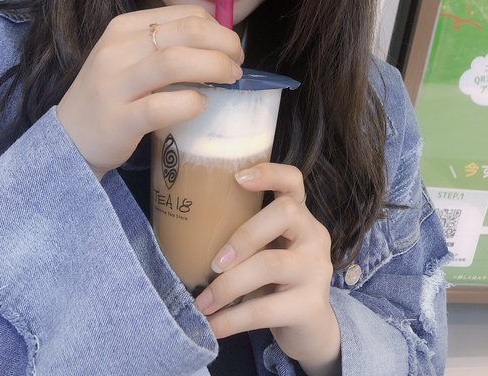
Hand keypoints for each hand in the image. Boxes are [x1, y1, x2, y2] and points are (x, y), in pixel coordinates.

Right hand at [56, 6, 242, 177]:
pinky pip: (162, 106)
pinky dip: (190, 103)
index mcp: (124, 27)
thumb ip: (167, 46)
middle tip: (237, 64)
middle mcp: (117, 49)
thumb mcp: (131, 58)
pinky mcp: (118, 119)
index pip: (185, 14)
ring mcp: (115, 84)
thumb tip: (222, 43)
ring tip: (230, 80)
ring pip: (175, 61)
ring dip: (214, 67)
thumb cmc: (112, 95)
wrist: (69, 137)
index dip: (219, 29)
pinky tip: (201, 105)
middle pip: (187, 31)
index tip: (231, 49)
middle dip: (224, 45)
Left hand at [194, 163, 340, 375]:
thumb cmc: (277, 282)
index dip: (269, 173)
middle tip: (214, 263)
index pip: (293, 181)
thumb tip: (185, 233)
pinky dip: (231, 319)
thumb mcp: (266, 252)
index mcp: (300, 216)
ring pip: (271, 264)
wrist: (311, 331)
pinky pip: (265, 309)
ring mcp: (317, 270)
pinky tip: (211, 326)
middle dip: (243, 235)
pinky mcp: (311, 306)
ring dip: (228, 284)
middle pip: (284, 213)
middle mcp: (314, 236)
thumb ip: (245, 237)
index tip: (236, 177)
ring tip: (202, 302)